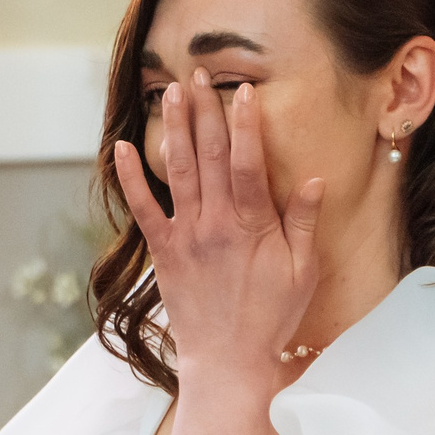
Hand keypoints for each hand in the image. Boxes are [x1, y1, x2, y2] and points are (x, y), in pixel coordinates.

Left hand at [111, 74, 323, 381]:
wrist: (228, 362)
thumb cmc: (271, 317)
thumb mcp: (302, 271)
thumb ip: (305, 223)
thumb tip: (315, 180)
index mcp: (252, 226)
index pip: (246, 163)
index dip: (244, 124)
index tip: (241, 91)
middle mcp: (215, 224)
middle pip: (207, 156)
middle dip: (203, 111)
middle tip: (198, 73)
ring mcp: (185, 236)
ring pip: (176, 171)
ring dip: (172, 129)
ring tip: (169, 92)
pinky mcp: (163, 252)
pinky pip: (142, 208)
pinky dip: (130, 178)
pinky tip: (119, 147)